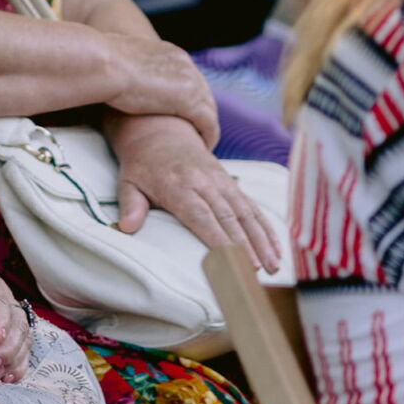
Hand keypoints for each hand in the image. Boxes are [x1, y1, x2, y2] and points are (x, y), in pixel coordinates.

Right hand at [103, 35, 216, 141]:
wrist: (104, 63)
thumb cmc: (101, 63)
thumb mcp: (121, 60)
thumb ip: (129, 68)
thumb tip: (114, 76)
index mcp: (170, 53)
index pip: (188, 77)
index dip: (188, 96)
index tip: (182, 111)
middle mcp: (185, 64)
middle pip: (203, 92)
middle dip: (201, 111)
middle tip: (196, 130)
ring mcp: (190, 82)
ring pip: (209, 108)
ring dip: (206, 126)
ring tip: (201, 142)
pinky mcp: (190, 101)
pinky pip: (209, 123)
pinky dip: (208, 135)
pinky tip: (203, 146)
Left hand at [109, 114, 279, 272]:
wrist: (160, 132)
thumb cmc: (142, 165)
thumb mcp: (128, 181)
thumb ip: (130, 204)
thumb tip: (127, 227)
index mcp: (178, 185)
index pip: (200, 215)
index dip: (217, 237)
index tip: (230, 261)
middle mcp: (203, 181)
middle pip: (229, 216)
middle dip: (246, 245)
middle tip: (259, 272)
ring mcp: (220, 180)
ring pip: (246, 211)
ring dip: (262, 239)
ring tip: (274, 265)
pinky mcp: (230, 181)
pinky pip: (251, 205)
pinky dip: (266, 226)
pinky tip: (277, 247)